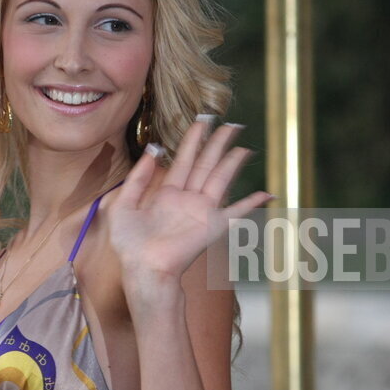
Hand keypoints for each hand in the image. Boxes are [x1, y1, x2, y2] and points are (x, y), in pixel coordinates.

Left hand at [109, 119, 273, 287]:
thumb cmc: (129, 243)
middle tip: (229, 124)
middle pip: (206, 164)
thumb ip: (138, 177)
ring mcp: (201, 212)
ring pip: (220, 179)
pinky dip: (252, 204)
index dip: (193, 140)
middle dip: (217, 144)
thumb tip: (154, 150)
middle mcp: (186, 199)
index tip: (202, 121)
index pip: (184, 160)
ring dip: (232, 162)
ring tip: (242, 145)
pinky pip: (237, 212)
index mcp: (166, 194)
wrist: (142, 267)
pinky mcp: (212, 226)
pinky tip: (267, 194)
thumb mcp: (123, 203)